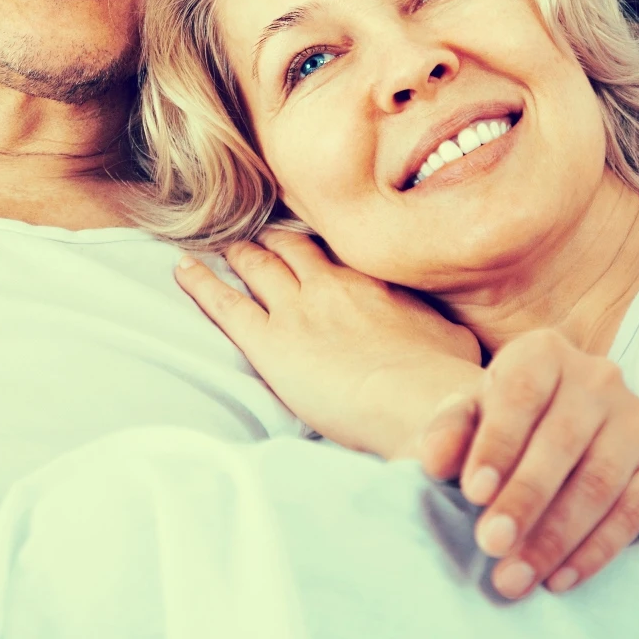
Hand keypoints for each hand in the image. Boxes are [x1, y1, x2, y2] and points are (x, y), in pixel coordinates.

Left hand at [176, 229, 482, 454]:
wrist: (419, 402)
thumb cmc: (444, 380)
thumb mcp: (455, 339)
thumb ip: (438, 324)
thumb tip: (445, 329)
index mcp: (373, 279)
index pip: (336, 251)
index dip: (318, 247)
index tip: (308, 243)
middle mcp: (330, 283)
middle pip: (291, 248)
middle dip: (274, 241)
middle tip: (260, 237)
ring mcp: (296, 309)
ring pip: (256, 265)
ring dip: (239, 253)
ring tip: (224, 246)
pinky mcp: (268, 341)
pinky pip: (224, 304)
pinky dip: (200, 284)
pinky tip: (183, 269)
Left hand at [406, 329, 638, 600]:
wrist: (555, 436)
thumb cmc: (502, 427)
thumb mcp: (468, 419)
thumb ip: (447, 434)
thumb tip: (434, 461)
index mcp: (544, 353)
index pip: (521, 394)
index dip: (497, 444)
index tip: (472, 494)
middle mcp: (599, 377)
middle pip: (562, 443)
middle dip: (524, 500)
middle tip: (491, 546)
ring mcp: (638, 419)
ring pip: (599, 483)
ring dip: (556, 538)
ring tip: (515, 576)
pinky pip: (634, 512)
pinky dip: (596, 551)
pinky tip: (560, 578)